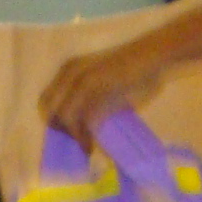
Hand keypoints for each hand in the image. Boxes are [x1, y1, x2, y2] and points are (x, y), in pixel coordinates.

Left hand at [40, 41, 160, 152]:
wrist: (155, 55)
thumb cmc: (134, 68)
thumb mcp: (102, 79)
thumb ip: (88, 97)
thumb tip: (82, 122)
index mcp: (69, 69)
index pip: (45, 100)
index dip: (53, 119)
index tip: (67, 133)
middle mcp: (71, 73)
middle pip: (50, 110)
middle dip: (60, 130)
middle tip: (76, 141)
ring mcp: (83, 81)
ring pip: (64, 117)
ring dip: (73, 137)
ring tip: (86, 147)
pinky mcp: (98, 91)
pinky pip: (82, 120)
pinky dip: (84, 137)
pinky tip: (91, 146)